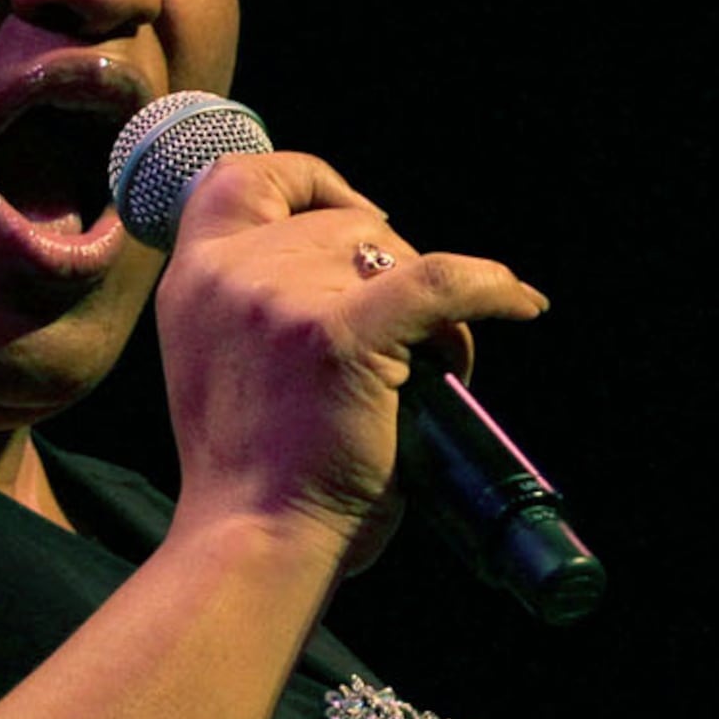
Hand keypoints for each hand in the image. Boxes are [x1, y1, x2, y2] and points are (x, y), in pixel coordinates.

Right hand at [148, 149, 547, 552]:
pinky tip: (522, 305)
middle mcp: (229, 275)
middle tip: (415, 344)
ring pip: (399, 257)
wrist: (254, 542)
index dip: (313, 181)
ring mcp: (282, 298)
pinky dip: (492, 290)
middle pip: (347, 225)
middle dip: (395, 272)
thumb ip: (265, 304)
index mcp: (195, 279)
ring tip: (436, 372)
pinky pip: (444, 283)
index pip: (244, 176)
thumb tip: (363, 264)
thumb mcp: (228, 361)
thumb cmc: (260, 475)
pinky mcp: (339, 334)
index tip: (360, 213)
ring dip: (434, 308)